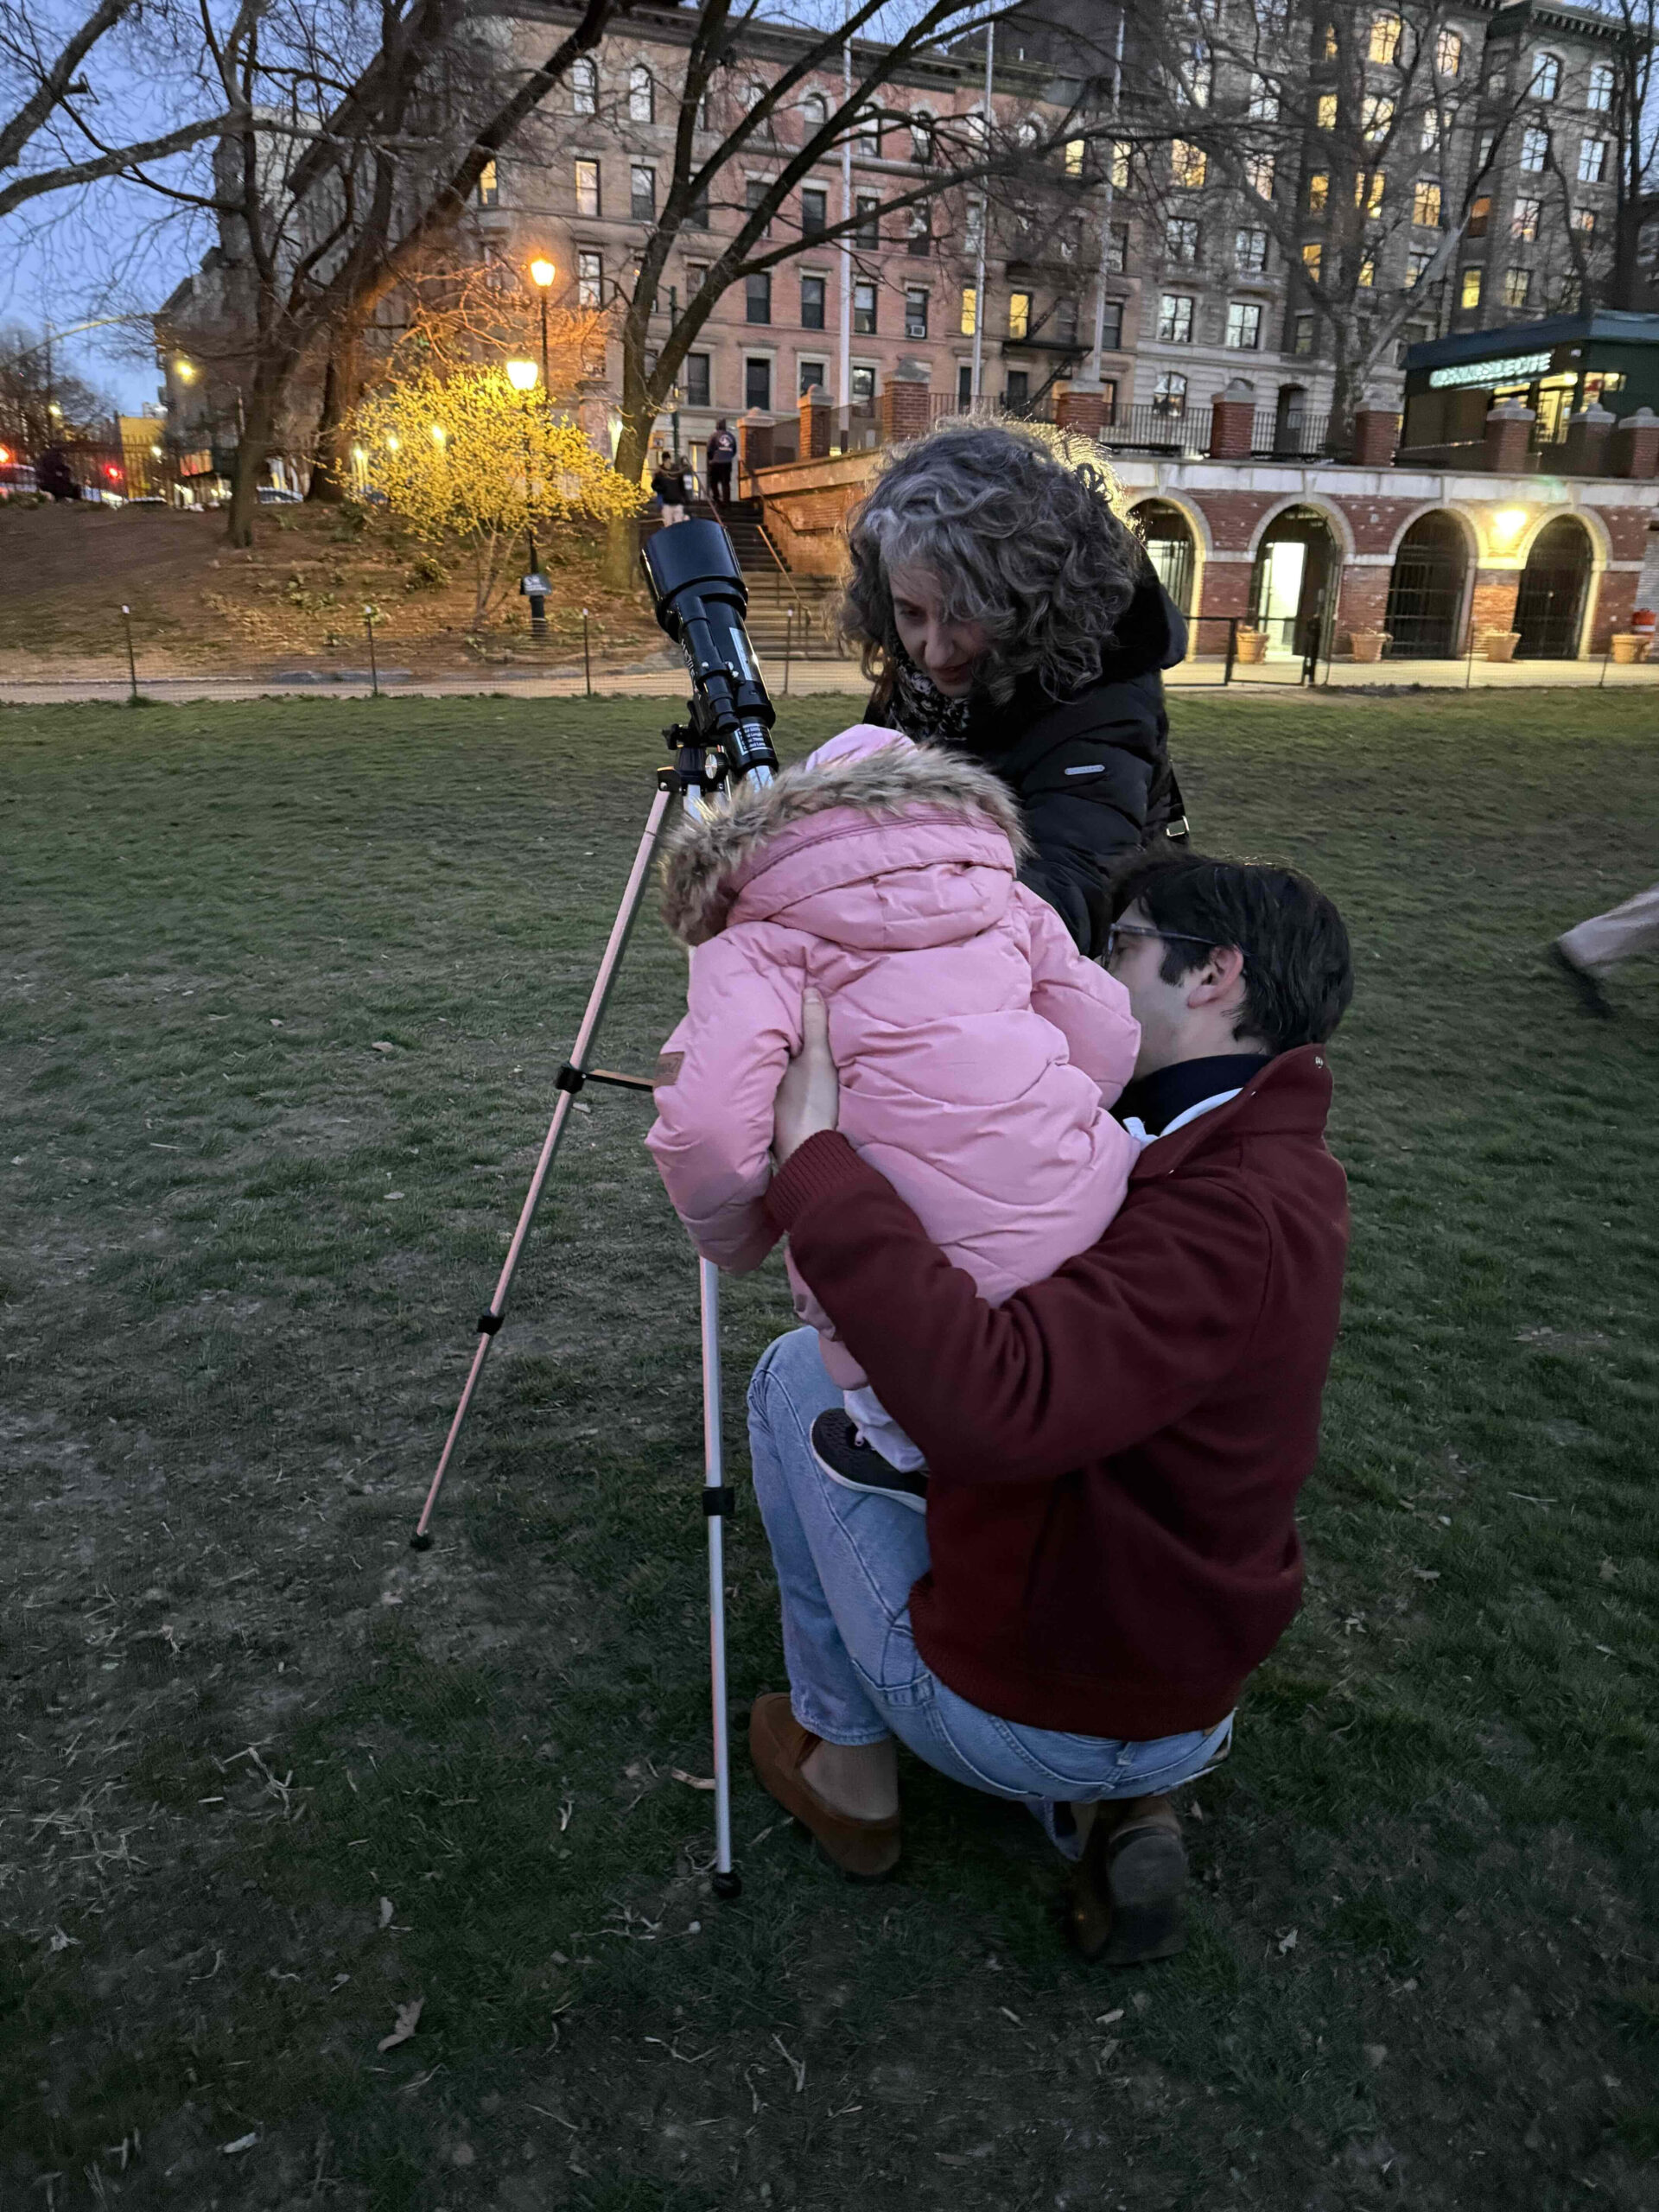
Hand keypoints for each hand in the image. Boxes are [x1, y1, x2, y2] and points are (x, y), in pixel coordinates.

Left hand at [773, 988, 838, 1163]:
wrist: (809, 1152)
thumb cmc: (810, 1102)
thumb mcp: (817, 1058)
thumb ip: (813, 1025)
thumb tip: (808, 989)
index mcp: (762, 1063)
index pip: (764, 1035)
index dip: (770, 1020)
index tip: (774, 1004)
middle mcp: (755, 1082)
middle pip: (766, 1054)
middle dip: (771, 1041)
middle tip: (777, 1020)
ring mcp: (762, 1102)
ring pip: (770, 1072)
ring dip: (776, 1062)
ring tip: (785, 1046)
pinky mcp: (773, 1118)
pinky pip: (775, 1089)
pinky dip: (781, 1080)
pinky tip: (789, 1079)